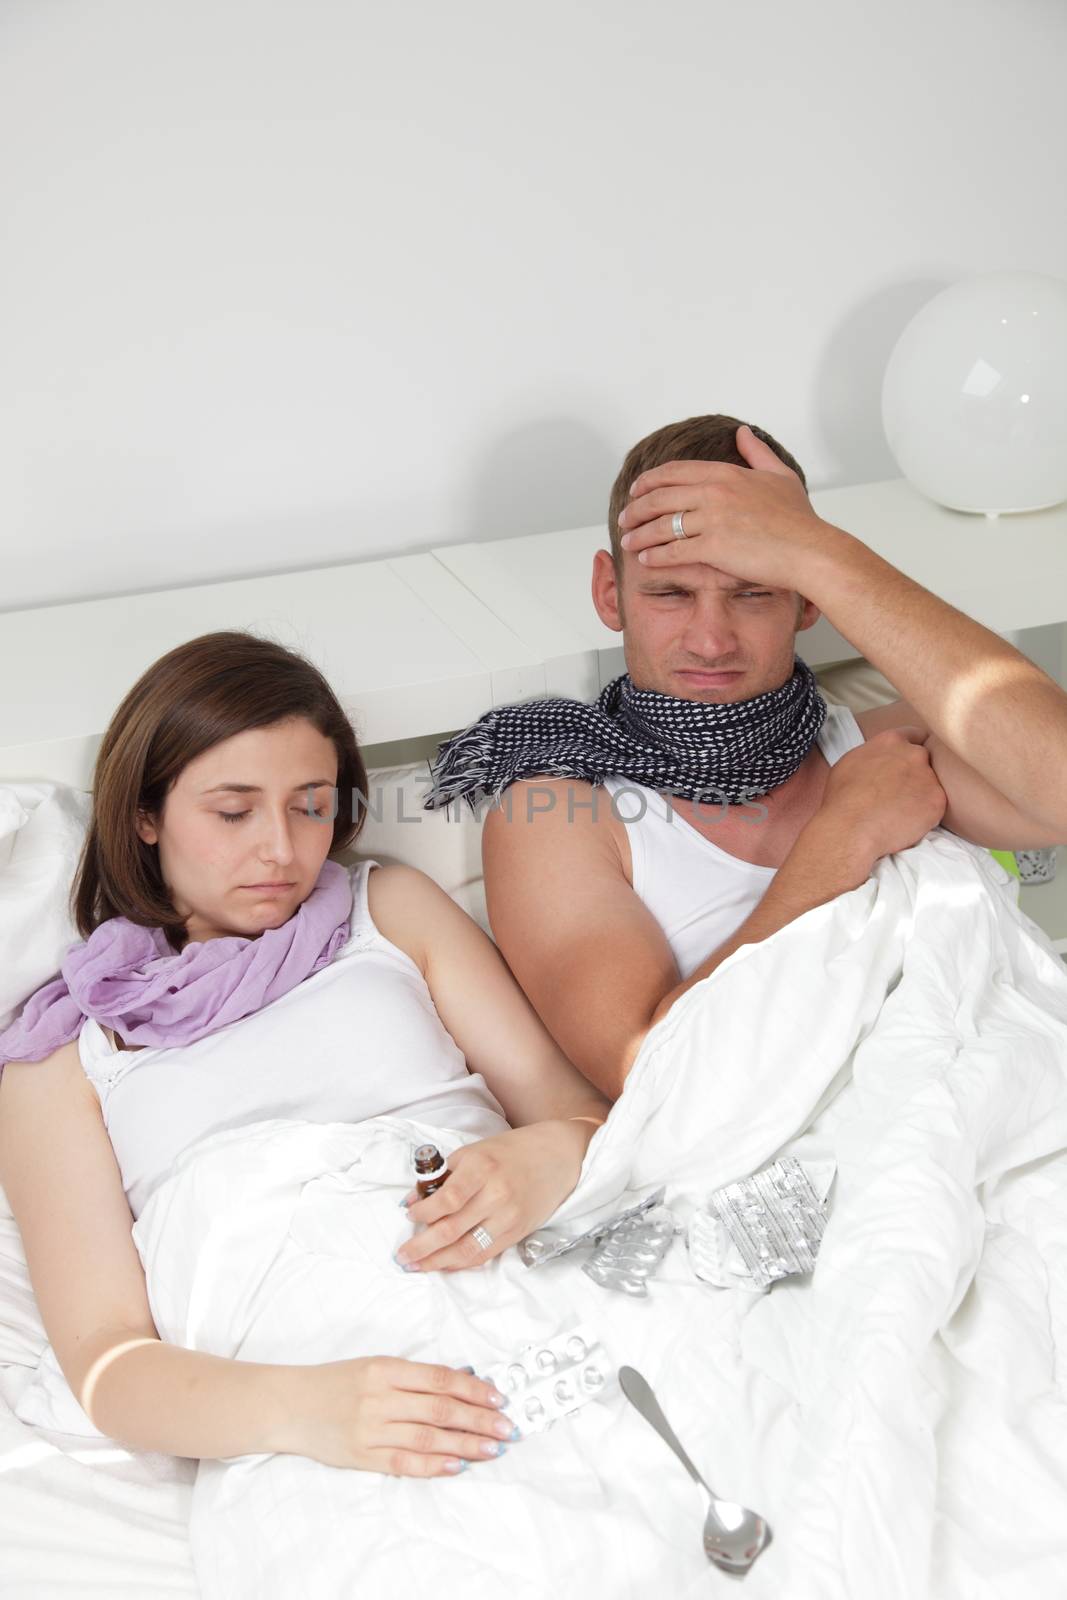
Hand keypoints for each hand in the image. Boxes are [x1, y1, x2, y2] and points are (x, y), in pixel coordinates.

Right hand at [278, 1356, 515, 1475]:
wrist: (290, 1405)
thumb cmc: (337, 1382)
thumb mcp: (374, 1366)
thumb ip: (413, 1377)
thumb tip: (462, 1381)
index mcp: (385, 1368)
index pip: (439, 1378)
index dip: (473, 1388)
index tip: (499, 1397)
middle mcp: (379, 1398)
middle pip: (440, 1409)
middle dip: (479, 1419)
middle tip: (507, 1428)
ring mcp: (370, 1429)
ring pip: (428, 1438)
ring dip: (465, 1444)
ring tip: (493, 1448)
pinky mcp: (362, 1456)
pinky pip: (404, 1463)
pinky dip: (434, 1466)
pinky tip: (457, 1465)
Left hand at [393, 1120, 594, 1272]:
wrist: (560, 1156)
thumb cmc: (512, 1151)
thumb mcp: (475, 1151)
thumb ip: (445, 1175)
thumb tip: (414, 1199)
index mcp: (482, 1167)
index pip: (446, 1200)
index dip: (423, 1213)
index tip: (409, 1215)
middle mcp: (496, 1194)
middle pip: (451, 1229)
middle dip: (421, 1246)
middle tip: (402, 1255)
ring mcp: (509, 1217)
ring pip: (466, 1249)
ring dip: (437, 1261)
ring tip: (417, 1265)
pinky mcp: (517, 1233)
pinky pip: (485, 1254)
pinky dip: (461, 1263)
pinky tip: (445, 1264)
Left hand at [615, 423, 839, 589]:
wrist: (810, 550)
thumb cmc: (799, 520)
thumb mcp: (780, 476)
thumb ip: (757, 453)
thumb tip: (742, 432)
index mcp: (727, 474)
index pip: (674, 472)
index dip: (649, 481)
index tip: (636, 489)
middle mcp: (715, 493)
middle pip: (660, 496)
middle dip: (635, 508)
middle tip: (623, 518)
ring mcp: (713, 520)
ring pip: (661, 524)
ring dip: (639, 534)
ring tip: (627, 541)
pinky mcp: (714, 548)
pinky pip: (673, 551)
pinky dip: (654, 555)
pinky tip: (645, 559)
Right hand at [818, 726, 947, 868]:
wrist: (851, 827)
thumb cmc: (843, 799)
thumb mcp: (850, 762)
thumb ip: (873, 755)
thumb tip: (879, 761)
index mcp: (891, 741)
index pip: (915, 734)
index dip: (914, 747)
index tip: (910, 759)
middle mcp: (914, 754)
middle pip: (925, 760)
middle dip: (917, 772)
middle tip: (902, 790)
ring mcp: (928, 777)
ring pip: (931, 784)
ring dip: (921, 794)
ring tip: (900, 811)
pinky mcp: (937, 801)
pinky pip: (935, 806)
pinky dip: (925, 814)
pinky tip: (906, 822)